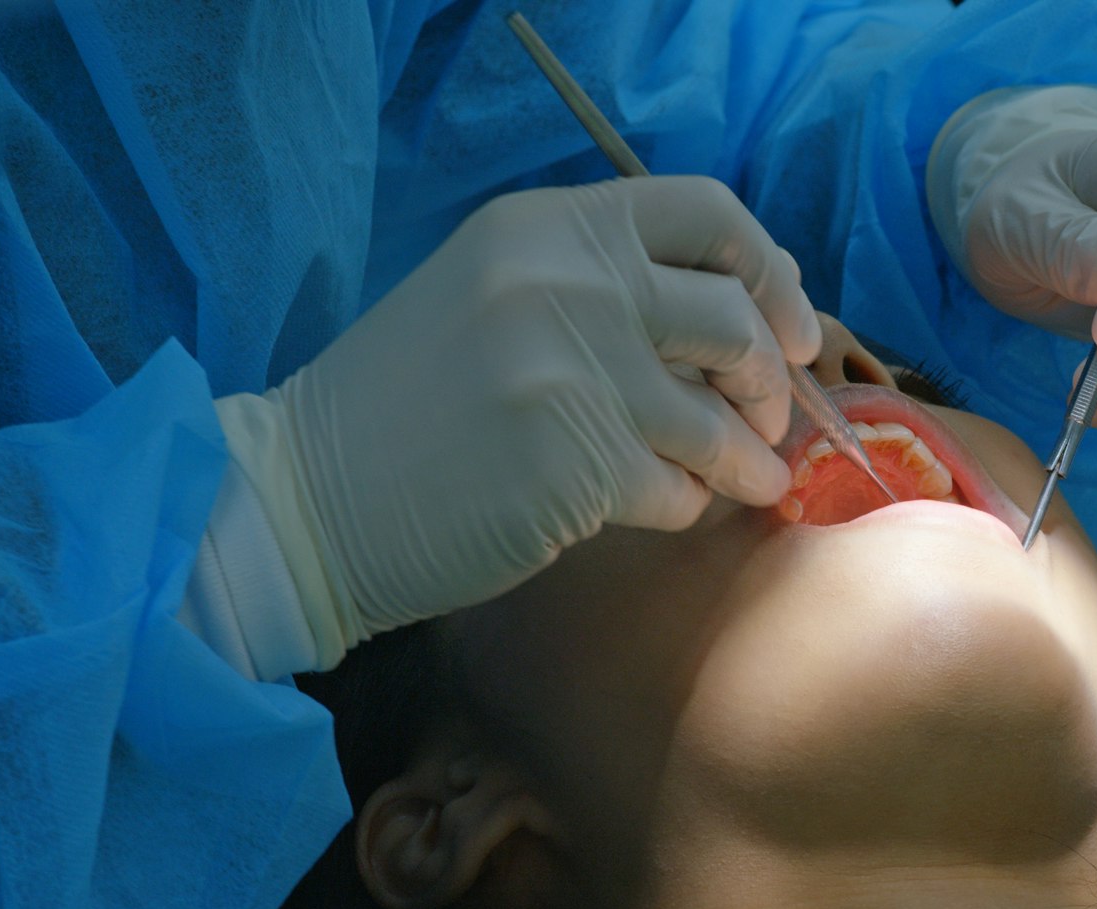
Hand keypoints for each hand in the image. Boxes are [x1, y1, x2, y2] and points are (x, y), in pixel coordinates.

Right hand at [216, 177, 820, 665]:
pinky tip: (660, 508)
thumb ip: (601, 283)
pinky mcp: (577, 470)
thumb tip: (745, 314)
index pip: (707, 212)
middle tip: (769, 416)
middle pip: (733, 317)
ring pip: (721, 420)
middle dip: (771, 376)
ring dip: (749, 459)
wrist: (310, 500)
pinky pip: (681, 491)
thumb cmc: (405, 404)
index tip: (787, 323)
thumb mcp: (494, 295)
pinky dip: (685, 506)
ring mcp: (574, 376)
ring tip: (746, 480)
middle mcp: (567, 284)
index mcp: (546, 226)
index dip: (768, 268)